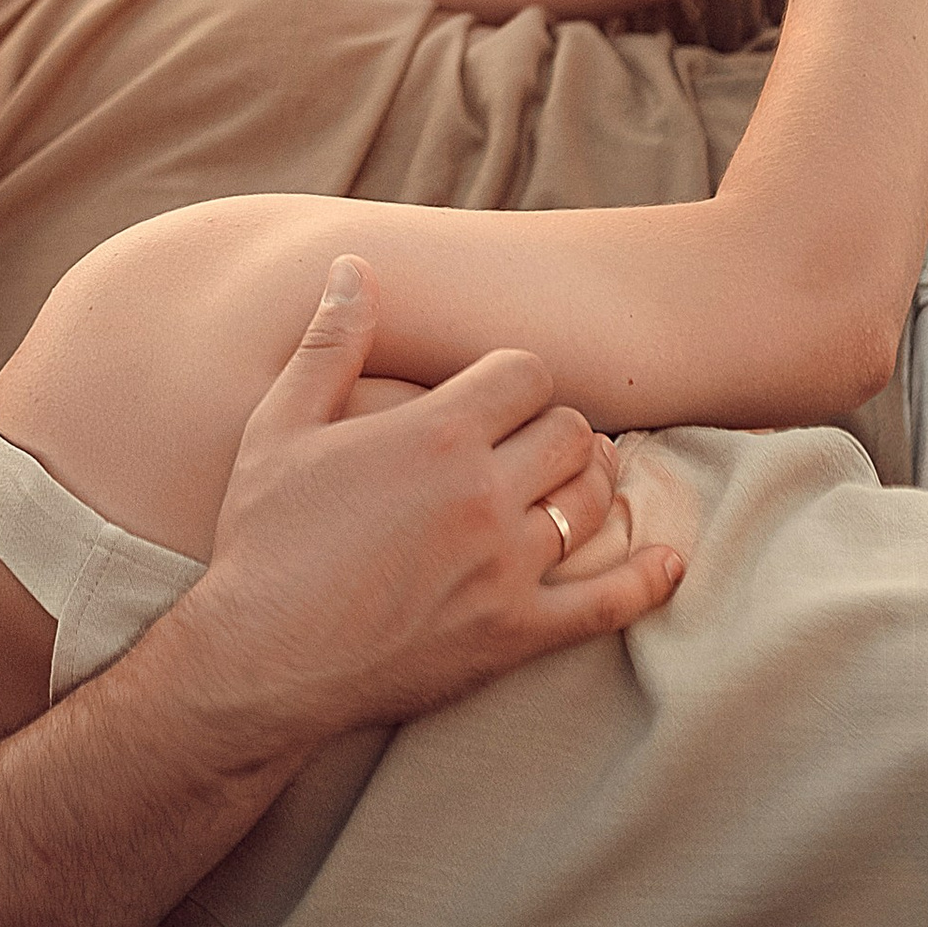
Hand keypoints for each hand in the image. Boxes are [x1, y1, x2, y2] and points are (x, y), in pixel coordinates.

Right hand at [178, 261, 684, 756]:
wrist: (259, 661)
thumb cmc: (263, 538)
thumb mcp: (281, 425)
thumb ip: (330, 342)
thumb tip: (353, 265)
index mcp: (435, 433)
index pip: (526, 374)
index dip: (517, 379)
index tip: (497, 397)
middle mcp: (483, 493)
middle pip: (571, 433)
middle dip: (556, 429)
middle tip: (537, 442)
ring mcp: (507, 567)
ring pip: (592, 502)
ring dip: (593, 485)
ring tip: (576, 481)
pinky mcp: (516, 633)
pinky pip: (607, 604)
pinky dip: (646, 581)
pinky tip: (668, 563)